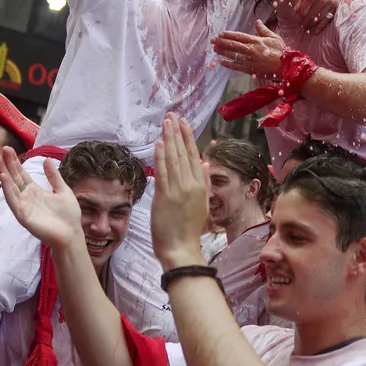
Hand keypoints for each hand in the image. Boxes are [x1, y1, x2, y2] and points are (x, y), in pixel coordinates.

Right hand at [0, 147, 81, 250]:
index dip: (15, 162)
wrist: (71, 233)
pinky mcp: (23, 215)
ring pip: (10, 187)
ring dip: (4, 173)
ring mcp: (23, 206)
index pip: (21, 174)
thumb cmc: (68, 214)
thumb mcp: (62, 190)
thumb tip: (46, 159)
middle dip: (7, 164)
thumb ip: (53, 176)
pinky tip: (3, 178)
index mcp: (35, 191)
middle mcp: (26, 197)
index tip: (8, 149)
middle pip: (14, 178)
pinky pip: (13, 201)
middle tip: (1, 149)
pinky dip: (7, 189)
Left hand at [152, 114, 209, 269]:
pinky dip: (162, 157)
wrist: (181, 249)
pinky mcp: (165, 197)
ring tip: (167, 122)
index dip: (188, 138)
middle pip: (184, 154)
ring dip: (170, 139)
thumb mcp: (202, 204)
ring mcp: (178, 190)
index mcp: (200, 186)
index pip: (194, 156)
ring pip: (174, 159)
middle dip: (178, 133)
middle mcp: (191, 185)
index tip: (184, 123)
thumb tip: (204, 162)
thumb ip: (203, 182)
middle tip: (173, 116)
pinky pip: (163, 173)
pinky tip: (161, 143)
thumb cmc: (190, 230)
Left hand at [212, 20, 286, 77]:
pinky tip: (221, 62)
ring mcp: (249, 60)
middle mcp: (250, 49)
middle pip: (233, 45)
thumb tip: (257, 21)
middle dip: (221, 42)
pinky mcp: (250, 69)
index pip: (239, 36)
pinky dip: (228, 64)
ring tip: (215, 49)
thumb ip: (263, 30)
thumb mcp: (274, 37)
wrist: (285, 66)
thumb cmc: (281, 51)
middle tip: (212, 40)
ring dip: (222, 51)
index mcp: (256, 41)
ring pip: (232, 55)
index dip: (229, 34)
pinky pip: (236, 66)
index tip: (220, 33)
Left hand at [294, 0, 346, 32]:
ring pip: (318, 19)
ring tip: (307, 27)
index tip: (298, 18)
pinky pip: (327, 19)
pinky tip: (316, 31)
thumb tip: (295, 11)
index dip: (300, 16)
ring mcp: (329, 3)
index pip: (303, 10)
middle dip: (305, 22)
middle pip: (310, 16)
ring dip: (312, 25)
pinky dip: (321, 27)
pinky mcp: (335, 6)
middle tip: (302, 25)